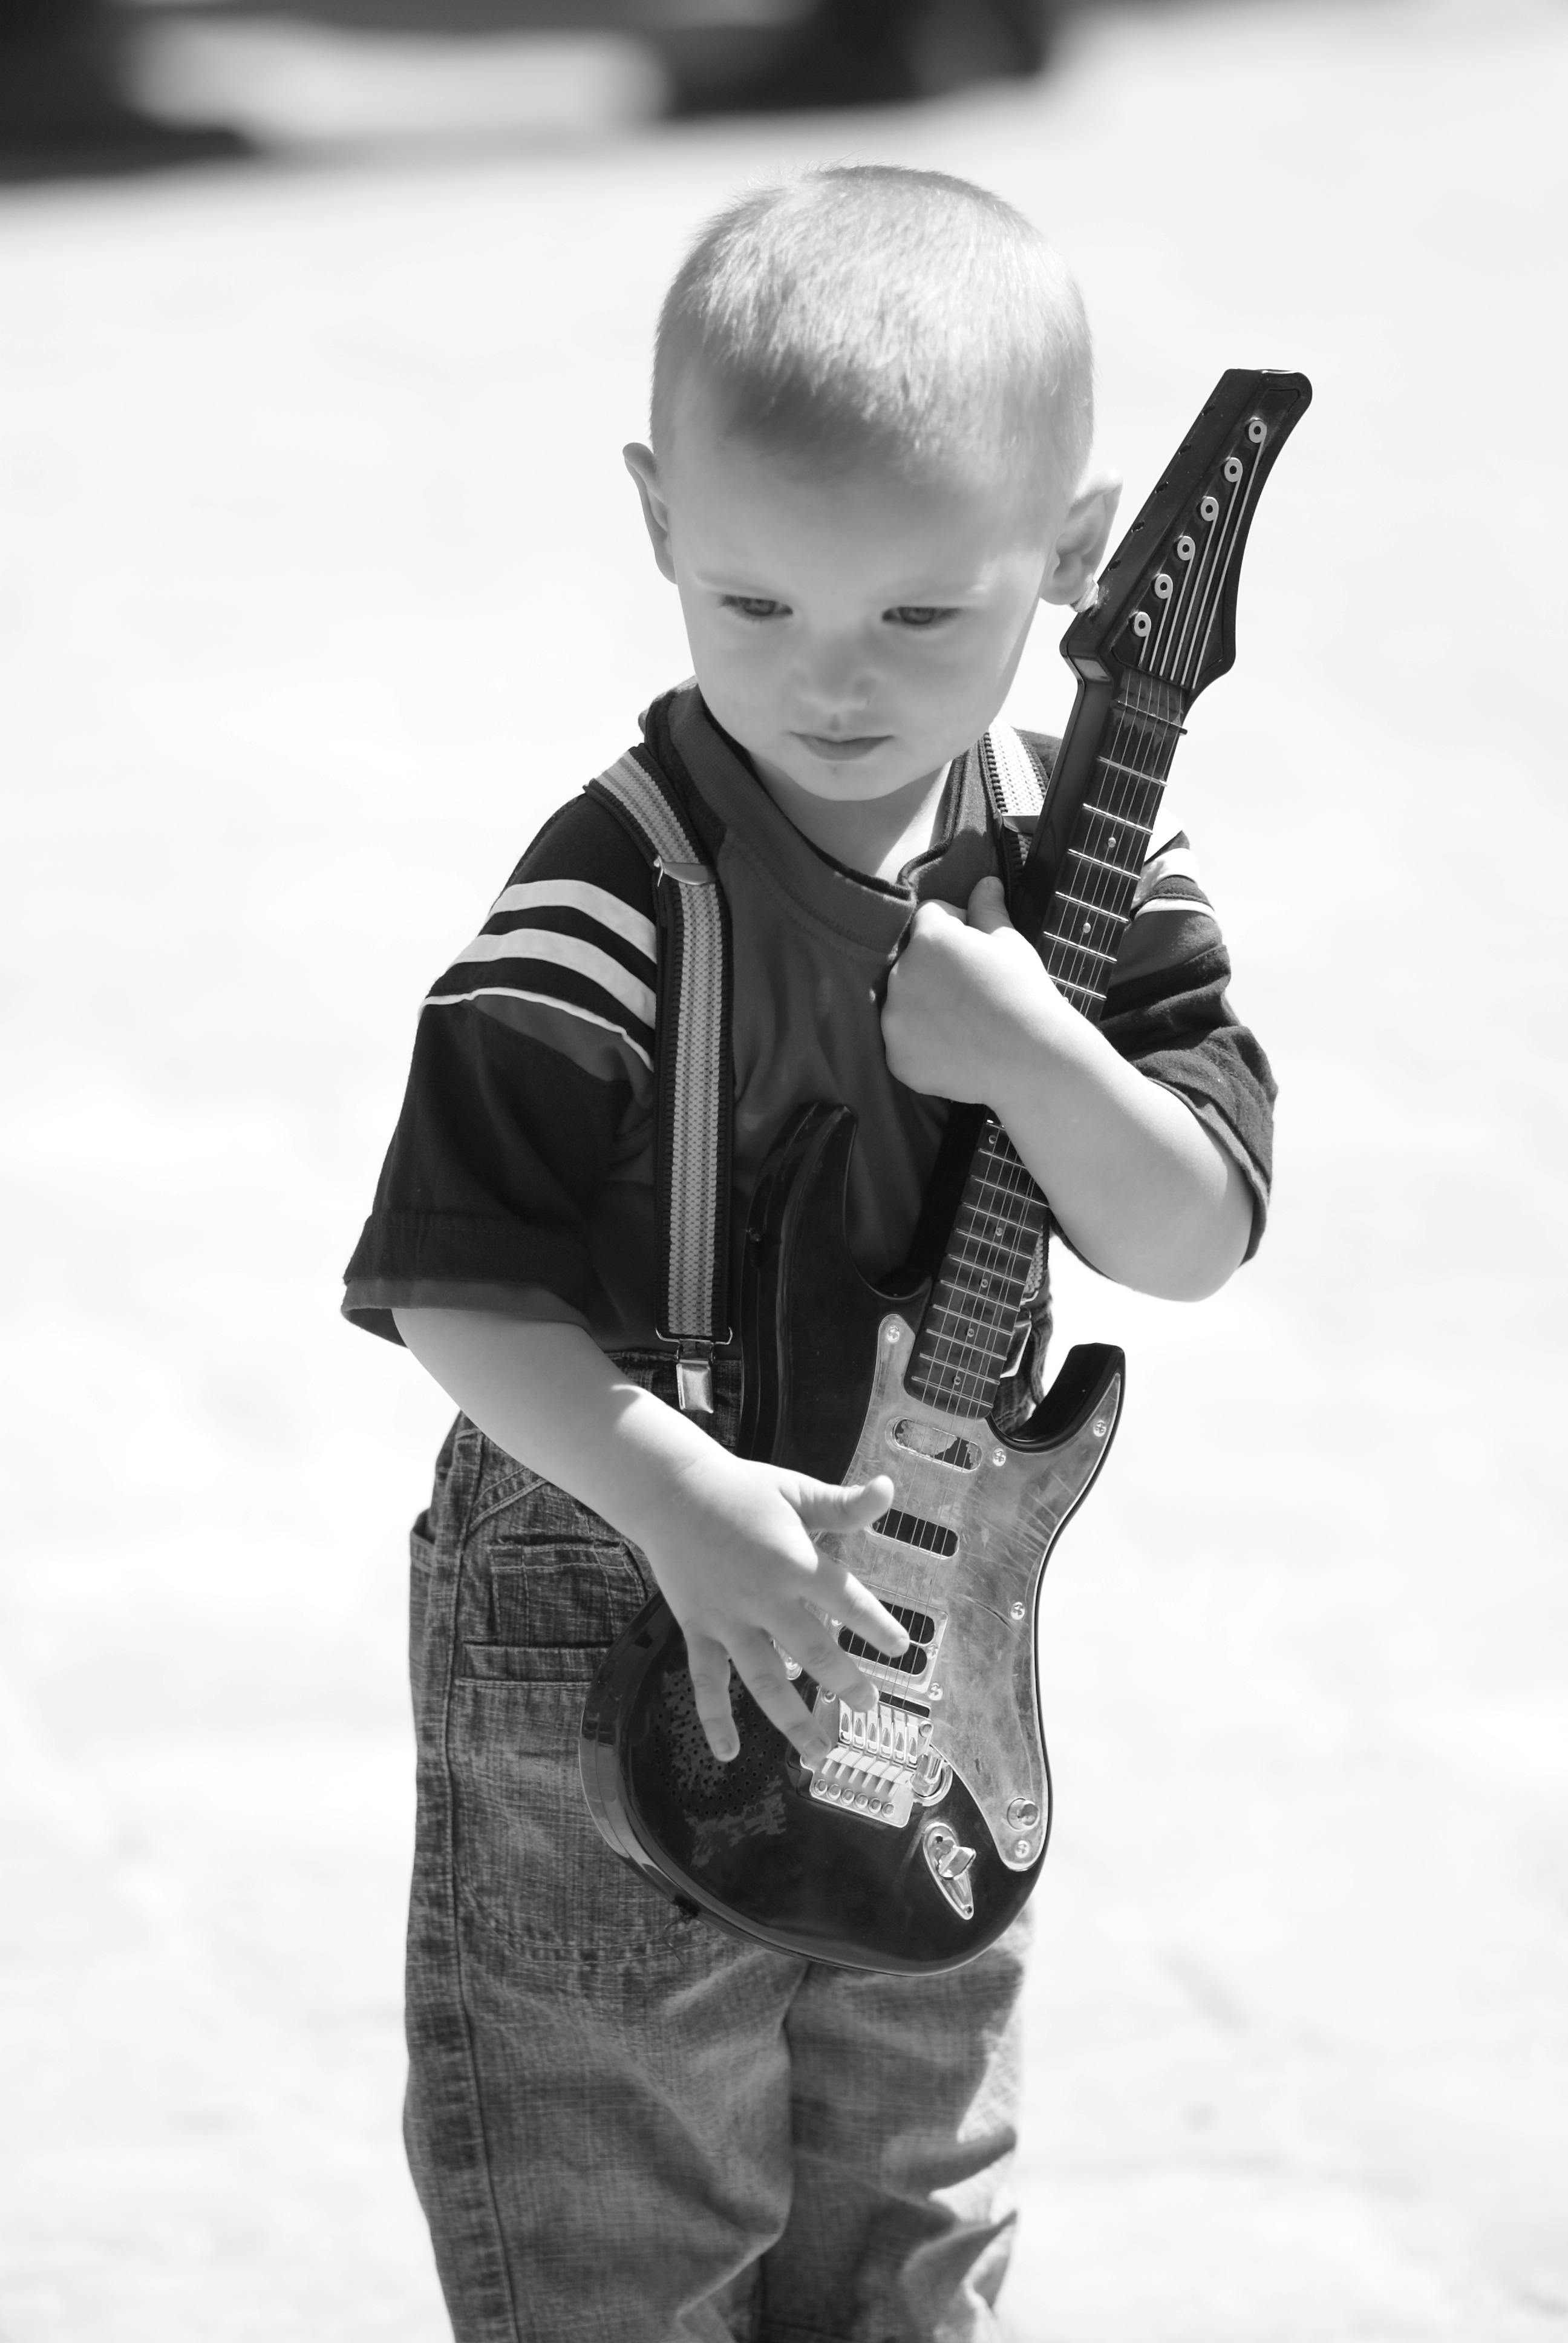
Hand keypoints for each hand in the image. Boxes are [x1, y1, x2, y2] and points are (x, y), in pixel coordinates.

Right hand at [635, 1445, 906, 1764]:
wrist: (669, 1490)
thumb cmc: (741, 1490)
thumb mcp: (795, 1490)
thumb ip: (842, 1504)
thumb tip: (888, 1489)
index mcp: (793, 1560)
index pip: (845, 1600)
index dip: (876, 1625)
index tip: (902, 1649)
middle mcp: (763, 1596)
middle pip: (812, 1649)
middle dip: (844, 1682)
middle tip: (868, 1706)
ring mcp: (728, 1618)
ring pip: (764, 1678)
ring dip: (792, 1718)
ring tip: (819, 1751)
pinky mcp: (697, 1629)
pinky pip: (706, 1681)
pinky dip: (714, 1719)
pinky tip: (728, 1754)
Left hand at [881, 876, 1067, 1104]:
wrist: (1031, 1059)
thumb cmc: (1024, 994)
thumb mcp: (1010, 943)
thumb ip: (987, 910)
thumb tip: (985, 881)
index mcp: (928, 938)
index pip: (930, 917)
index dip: (957, 929)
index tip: (979, 952)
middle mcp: (900, 975)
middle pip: (913, 962)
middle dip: (937, 969)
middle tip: (975, 992)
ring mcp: (894, 1020)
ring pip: (905, 1003)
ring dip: (926, 1007)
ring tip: (966, 1023)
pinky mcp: (897, 1057)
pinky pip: (904, 1043)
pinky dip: (923, 1046)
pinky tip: (955, 1049)